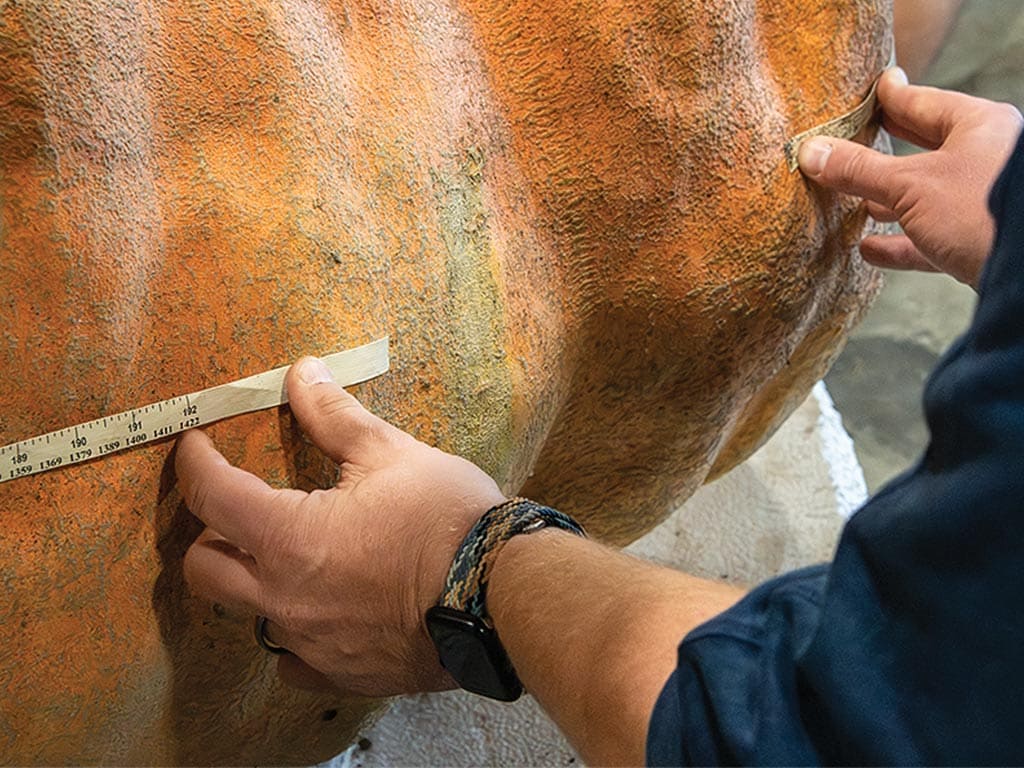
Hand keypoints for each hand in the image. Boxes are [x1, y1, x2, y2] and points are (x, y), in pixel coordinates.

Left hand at [175, 357, 505, 695]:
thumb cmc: (445, 518)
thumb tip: (303, 371)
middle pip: (204, 571)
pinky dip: (296, 633)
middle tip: (238, 509)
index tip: (196, 444)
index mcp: (288, 538)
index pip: (211, 496)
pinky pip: (294, 662)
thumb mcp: (389, 453)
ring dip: (255, 583)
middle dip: (207, 534)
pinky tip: (321, 613)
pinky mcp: (342, 674)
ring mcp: (310, 644)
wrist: (500, 595)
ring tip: (290, 558)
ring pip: (248, 616)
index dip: (195, 462)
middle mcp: (283, 599)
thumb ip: (334, 415)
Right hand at [798, 67, 1022, 286]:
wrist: (1023, 272)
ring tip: (855, 203)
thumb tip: (810, 151)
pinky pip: (929, 238)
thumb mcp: (909, 184)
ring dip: (888, 202)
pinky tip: (869, 249)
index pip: (925, 103)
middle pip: (924, 150)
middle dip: (886, 153)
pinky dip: (898, 243)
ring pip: (925, 196)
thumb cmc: (980, 211)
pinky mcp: (976, 242)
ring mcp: (981, 202)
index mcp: (979, 126)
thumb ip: (858, 169)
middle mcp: (985, 159)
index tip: (874, 89)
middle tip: (857, 140)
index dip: (892, 97)